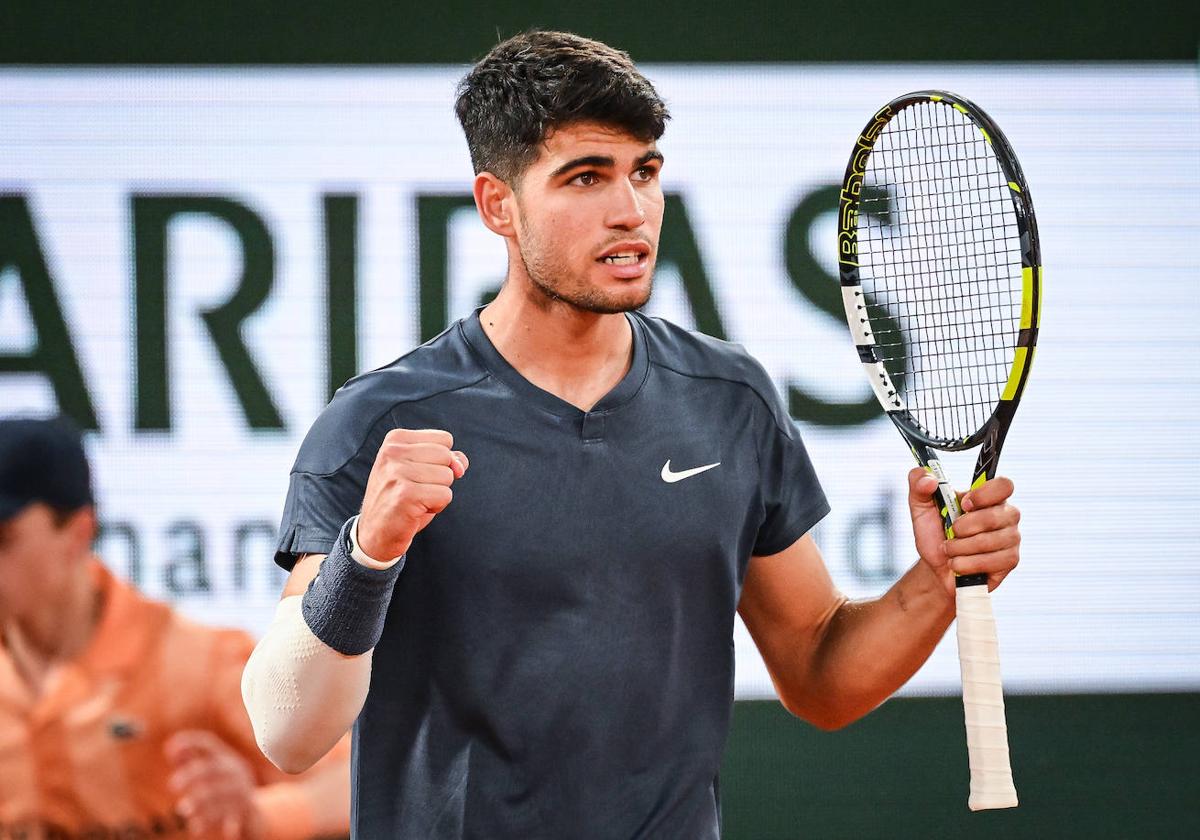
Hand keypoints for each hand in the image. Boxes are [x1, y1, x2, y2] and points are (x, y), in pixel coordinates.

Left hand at [165, 730, 263, 838]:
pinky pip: (227, 816)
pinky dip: (210, 822)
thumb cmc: (224, 794)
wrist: (254, 817)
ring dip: (198, 801)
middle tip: (172, 785)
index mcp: (226, 759)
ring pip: (219, 793)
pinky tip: (195, 829)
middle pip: (212, 768)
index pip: (208, 743)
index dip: (189, 743)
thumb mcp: (212, 777)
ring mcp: (242, 791)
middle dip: (190, 775)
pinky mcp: (246, 811)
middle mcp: (236, 772)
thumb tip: (173, 753)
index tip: (168, 750)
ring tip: (181, 810)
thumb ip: (193, 763)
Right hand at [357, 428, 468, 559]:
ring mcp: (398, 472)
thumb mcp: (422, 471)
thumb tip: (460, 465)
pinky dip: (437, 506)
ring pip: (448, 476)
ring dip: (438, 493)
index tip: (417, 474)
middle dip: (441, 477)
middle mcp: (393, 451)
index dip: (440, 461)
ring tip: (415, 500)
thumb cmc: (403, 499)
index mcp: (395, 439)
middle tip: (417, 489)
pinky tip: (416, 510)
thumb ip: (447, 459)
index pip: (445, 439)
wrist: (376, 533)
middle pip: (447, 456)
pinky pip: (445, 495)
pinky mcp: (406, 494)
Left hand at [907, 467, 1020, 595]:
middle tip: (951, 532)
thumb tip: (929, 479)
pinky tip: (958, 563)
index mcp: (989, 496)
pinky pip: (991, 562)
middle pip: (994, 516)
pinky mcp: (1010, 560)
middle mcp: (1006, 514)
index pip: (1004, 485)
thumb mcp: (920, 505)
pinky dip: (966, 564)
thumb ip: (919, 483)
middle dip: (962, 528)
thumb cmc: (934, 533)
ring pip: (989, 541)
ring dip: (959, 548)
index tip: (964, 505)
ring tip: (950, 549)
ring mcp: (1011, 538)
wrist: (935, 566)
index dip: (984, 495)